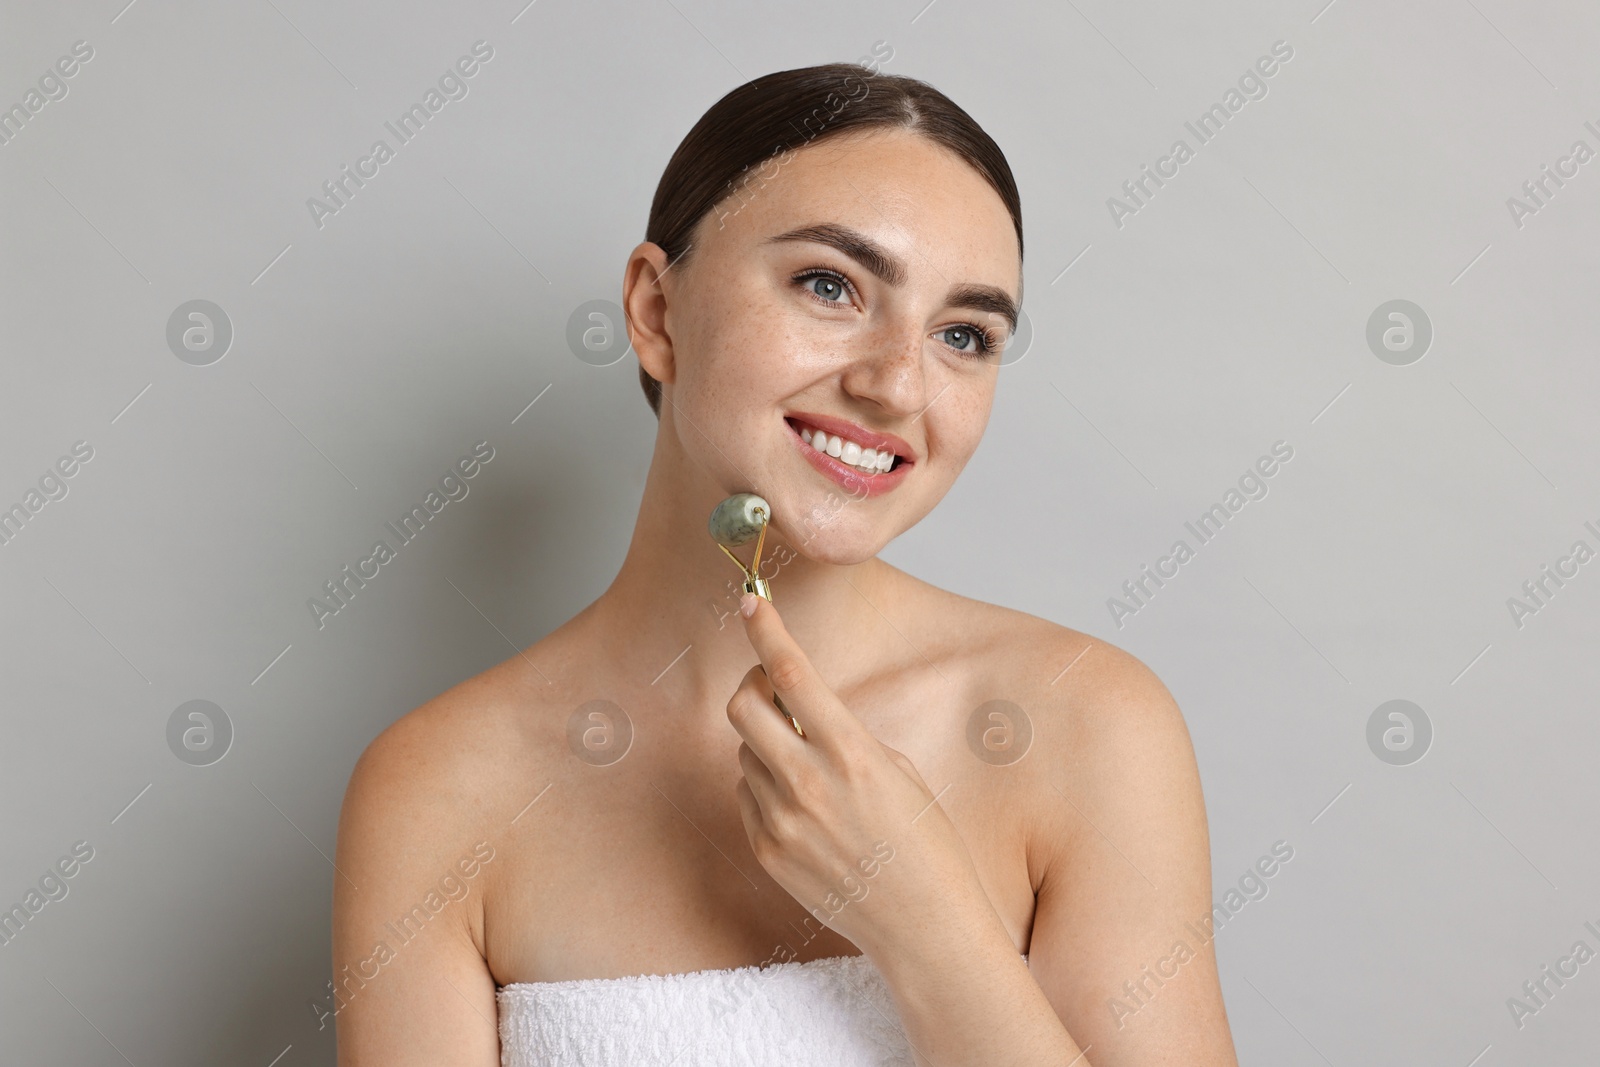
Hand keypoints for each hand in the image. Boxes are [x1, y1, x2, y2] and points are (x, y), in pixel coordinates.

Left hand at [726, 593, 985, 952]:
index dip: (766, 629)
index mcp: (851, 753)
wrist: (923, 926)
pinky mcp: (766, 851)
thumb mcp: (898, 771)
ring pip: (745, 751)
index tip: (751, 601)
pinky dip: (766, 787)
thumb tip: (798, 708)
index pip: (791, 673)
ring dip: (766, 744)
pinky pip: (747, 795)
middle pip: (743, 706)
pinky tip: (806, 810)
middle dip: (754, 687)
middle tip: (776, 692)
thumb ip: (843, 735)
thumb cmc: (925, 844)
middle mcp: (808, 783)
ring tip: (810, 771)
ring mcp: (781, 821)